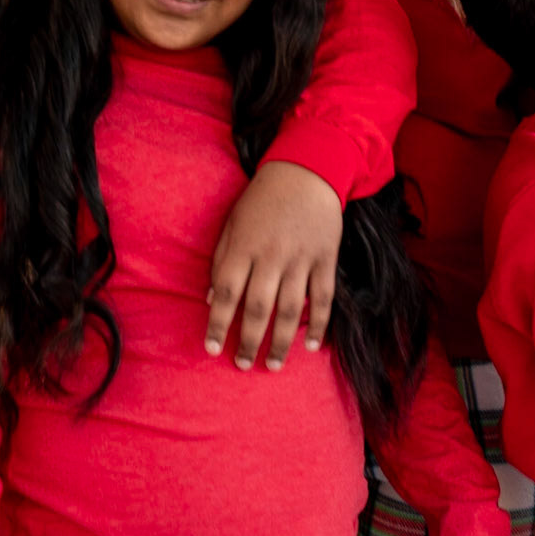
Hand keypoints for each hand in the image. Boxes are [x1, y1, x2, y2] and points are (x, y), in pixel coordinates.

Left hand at [206, 162, 342, 368]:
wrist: (307, 170)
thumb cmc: (262, 198)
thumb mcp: (233, 222)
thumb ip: (221, 259)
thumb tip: (209, 299)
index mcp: (244, 246)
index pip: (225, 293)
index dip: (217, 324)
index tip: (211, 349)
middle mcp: (271, 256)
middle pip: (258, 308)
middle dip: (248, 341)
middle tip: (242, 365)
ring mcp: (301, 258)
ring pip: (290, 309)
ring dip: (280, 342)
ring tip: (271, 364)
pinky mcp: (325, 258)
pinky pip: (323, 298)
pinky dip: (318, 324)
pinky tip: (311, 346)